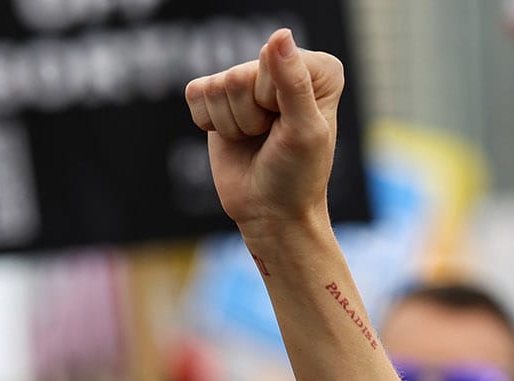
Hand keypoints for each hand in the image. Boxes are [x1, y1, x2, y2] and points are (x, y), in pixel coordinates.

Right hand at [185, 29, 343, 235]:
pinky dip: (211, 123)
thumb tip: (279, 36)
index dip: (276, 101)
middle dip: (252, 116)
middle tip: (270, 138)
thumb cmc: (296, 175)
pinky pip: (196, 94)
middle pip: (240, 75)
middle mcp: (282, 67)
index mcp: (317, 70)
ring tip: (255, 139)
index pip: (274, 60)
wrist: (270, 211)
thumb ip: (293, 83)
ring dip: (233, 124)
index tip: (293, 126)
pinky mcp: (215, 96)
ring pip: (218, 86)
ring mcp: (247, 80)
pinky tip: (234, 136)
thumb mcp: (305, 131)